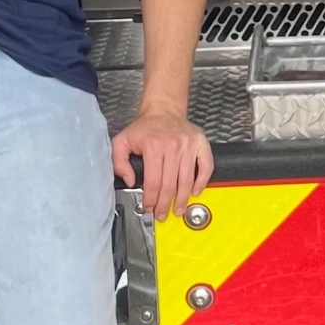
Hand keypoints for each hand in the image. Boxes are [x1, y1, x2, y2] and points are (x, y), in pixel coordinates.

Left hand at [113, 103, 213, 219]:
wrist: (164, 110)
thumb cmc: (145, 128)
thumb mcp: (122, 141)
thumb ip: (118, 162)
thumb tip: (129, 180)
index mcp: (153, 146)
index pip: (153, 182)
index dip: (151, 199)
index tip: (149, 207)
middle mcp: (173, 146)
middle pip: (170, 185)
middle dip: (165, 204)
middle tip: (163, 214)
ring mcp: (189, 145)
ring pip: (187, 180)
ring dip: (182, 199)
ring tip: (178, 209)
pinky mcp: (201, 144)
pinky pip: (206, 167)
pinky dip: (202, 182)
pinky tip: (195, 191)